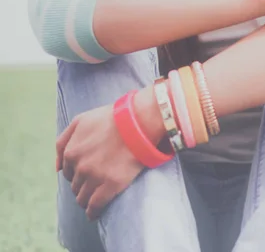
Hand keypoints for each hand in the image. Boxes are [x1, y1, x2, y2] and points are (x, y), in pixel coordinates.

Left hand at [56, 102, 144, 220]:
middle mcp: (80, 167)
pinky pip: (95, 206)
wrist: (139, 121)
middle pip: (75, 186)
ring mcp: (95, 177)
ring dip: (87, 199)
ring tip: (96, 197)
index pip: (67, 173)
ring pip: (82, 198)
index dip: (77, 173)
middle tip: (96, 181)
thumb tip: (57, 168)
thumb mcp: (82, 120)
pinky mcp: (111, 185)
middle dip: (83, 185)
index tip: (88, 172)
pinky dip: (93, 212)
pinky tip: (95, 213)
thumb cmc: (112, 118)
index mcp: (72, 152)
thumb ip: (63, 141)